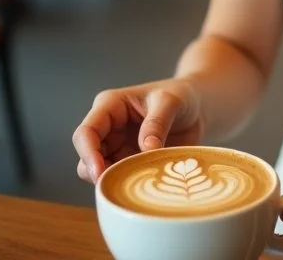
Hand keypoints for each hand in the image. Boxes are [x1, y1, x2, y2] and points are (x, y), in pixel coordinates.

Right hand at [71, 78, 203, 183]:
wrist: (197, 108)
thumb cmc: (180, 96)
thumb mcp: (171, 101)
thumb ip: (157, 122)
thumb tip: (146, 149)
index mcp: (109, 107)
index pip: (86, 132)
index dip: (88, 154)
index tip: (100, 173)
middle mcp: (108, 129)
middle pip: (87, 157)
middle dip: (98, 173)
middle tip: (118, 185)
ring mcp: (118, 148)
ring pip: (100, 172)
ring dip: (112, 181)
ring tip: (136, 183)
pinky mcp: (129, 163)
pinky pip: (120, 179)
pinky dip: (127, 185)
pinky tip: (144, 186)